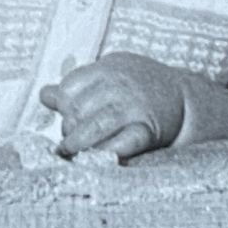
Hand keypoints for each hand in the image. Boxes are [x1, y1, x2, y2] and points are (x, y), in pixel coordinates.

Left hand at [39, 52, 187, 159]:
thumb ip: (79, 84)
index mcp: (107, 69)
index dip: (62, 105)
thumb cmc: (140, 84)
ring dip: (78, 144)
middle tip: (69, 140)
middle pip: (78, 109)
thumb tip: (44, 95)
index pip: (70, 87)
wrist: (183, 96)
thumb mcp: (110, 73)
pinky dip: (105, 153)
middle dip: (68, 128)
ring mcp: (133, 108)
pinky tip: (97, 158)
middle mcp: (118, 86)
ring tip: (70, 153)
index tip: (66, 116)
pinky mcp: (147, 130)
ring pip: (94, 127)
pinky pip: (121, 144)